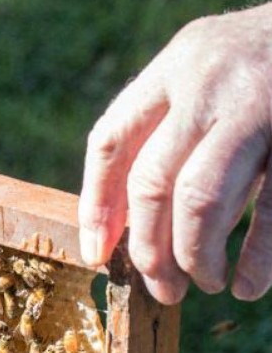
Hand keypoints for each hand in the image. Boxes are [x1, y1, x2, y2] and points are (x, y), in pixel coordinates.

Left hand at [79, 2, 271, 302]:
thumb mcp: (214, 72)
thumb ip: (172, 128)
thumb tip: (125, 225)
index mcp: (178, 64)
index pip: (111, 140)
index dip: (97, 204)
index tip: (97, 253)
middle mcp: (211, 80)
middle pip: (151, 180)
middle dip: (150, 247)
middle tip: (162, 288)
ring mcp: (261, 104)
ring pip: (200, 198)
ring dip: (195, 255)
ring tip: (206, 283)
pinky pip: (271, 208)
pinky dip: (257, 256)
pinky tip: (248, 285)